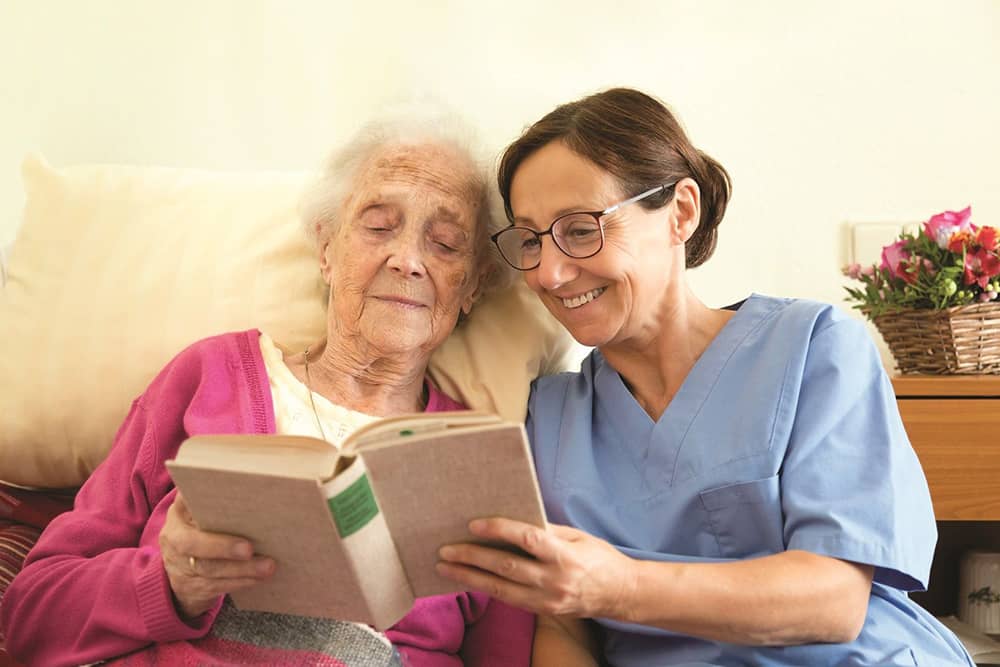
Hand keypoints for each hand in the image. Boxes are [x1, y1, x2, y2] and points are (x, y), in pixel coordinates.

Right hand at [159, 492, 275, 618]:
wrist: (182, 569)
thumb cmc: (203, 530)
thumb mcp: (201, 513)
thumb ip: (216, 501)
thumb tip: (251, 484)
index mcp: (177, 514)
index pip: (183, 505)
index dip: (197, 504)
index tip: (223, 506)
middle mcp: (173, 539)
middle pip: (193, 545)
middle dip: (223, 547)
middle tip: (250, 548)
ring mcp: (178, 566)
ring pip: (209, 569)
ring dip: (241, 569)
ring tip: (267, 566)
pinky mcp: (190, 587)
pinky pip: (216, 586)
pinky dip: (240, 582)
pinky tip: (258, 578)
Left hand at [436, 518, 636, 618]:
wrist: (621, 593)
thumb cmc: (599, 557)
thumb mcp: (578, 535)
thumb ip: (546, 530)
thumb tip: (511, 519)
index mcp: (565, 555)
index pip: (527, 540)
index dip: (499, 530)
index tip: (473, 524)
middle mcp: (555, 580)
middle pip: (506, 567)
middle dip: (472, 558)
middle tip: (445, 550)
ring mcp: (548, 600)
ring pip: (501, 589)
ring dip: (470, 577)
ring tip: (445, 568)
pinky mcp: (543, 611)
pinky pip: (508, 599)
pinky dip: (485, 589)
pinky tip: (468, 580)